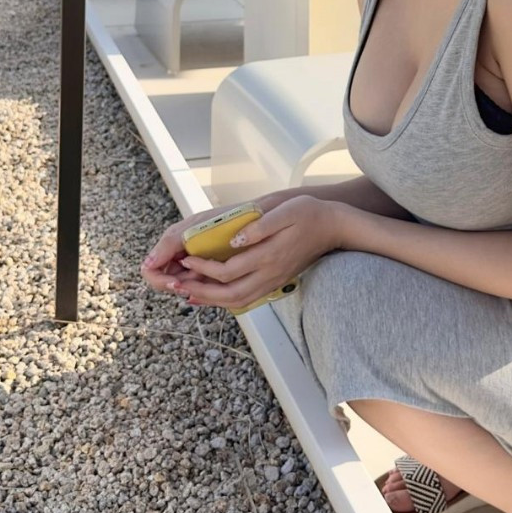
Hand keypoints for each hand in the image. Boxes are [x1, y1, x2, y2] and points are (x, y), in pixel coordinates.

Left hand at [144, 184, 349, 310]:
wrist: (334, 228)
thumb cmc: (309, 214)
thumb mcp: (286, 210)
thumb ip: (260, 226)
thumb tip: (235, 240)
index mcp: (269, 257)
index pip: (229, 272)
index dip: (204, 269)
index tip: (186, 259)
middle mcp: (269, 276)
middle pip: (229, 296)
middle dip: (201, 291)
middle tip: (177, 283)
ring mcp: (272, 282)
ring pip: (237, 301)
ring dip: (210, 299)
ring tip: (187, 292)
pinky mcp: (274, 282)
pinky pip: (245, 298)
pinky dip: (225, 299)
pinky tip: (213, 293)